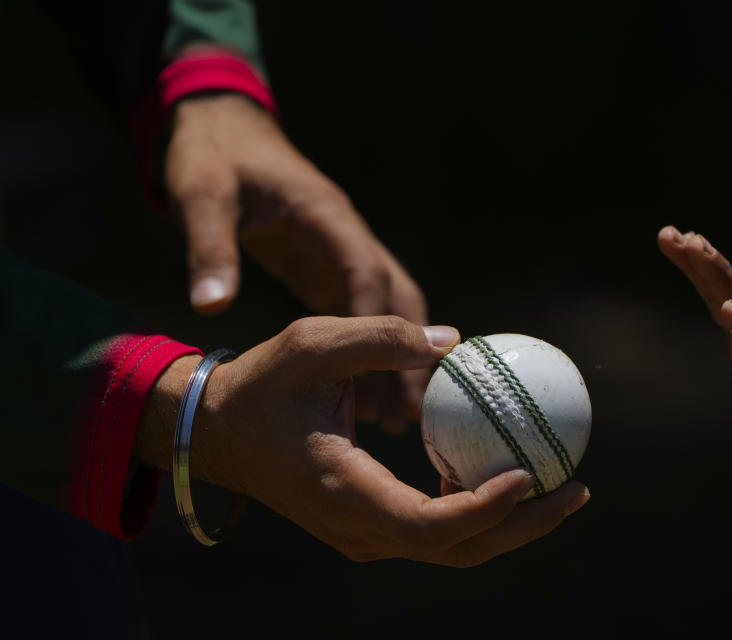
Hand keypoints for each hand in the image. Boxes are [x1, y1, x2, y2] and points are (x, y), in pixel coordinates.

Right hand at [136, 315, 589, 565]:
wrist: (215, 431)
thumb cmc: (262, 384)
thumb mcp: (313, 344)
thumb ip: (381, 340)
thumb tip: (456, 342)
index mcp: (344, 491)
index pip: (430, 524)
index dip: (489, 508)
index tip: (533, 473)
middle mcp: (357, 529)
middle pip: (458, 550)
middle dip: (525, 527)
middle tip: (578, 488)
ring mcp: (363, 536)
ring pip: (452, 549)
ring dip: (511, 525)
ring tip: (562, 488)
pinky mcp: (368, 525)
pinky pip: (435, 531)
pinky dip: (479, 511)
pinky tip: (509, 475)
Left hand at [164, 92, 429, 429]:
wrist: (221, 127)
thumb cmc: (213, 156)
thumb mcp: (202, 196)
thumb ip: (209, 249)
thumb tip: (210, 308)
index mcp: (325, 215)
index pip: (364, 271)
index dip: (377, 322)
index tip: (385, 373)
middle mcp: (345, 234)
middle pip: (397, 294)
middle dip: (408, 350)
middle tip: (407, 412)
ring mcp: (342, 249)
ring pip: (389, 305)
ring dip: (398, 355)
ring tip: (396, 417)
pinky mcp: (328, 264)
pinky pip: (364, 309)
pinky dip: (372, 348)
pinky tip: (369, 390)